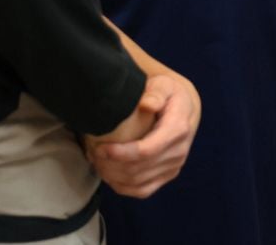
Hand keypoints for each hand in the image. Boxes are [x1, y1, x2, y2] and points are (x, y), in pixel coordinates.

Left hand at [86, 73, 200, 198]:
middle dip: (111, 166)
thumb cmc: (169, 94)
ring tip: (96, 162)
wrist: (184, 108)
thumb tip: (147, 104)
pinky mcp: (168, 176)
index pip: (146, 150)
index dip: (120, 154)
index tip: (100, 148)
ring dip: (113, 176)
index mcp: (178, 129)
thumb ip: (156, 92)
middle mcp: (179, 152)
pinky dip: (121, 186)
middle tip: (92, 154)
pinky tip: (107, 173)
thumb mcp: (164, 85)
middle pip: (138, 170)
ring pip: (138, 183)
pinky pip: (142, 191)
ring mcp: (174, 167)